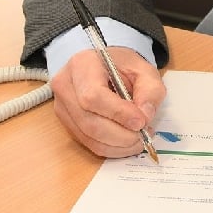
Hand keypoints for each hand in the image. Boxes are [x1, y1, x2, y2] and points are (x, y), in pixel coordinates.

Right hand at [49, 46, 165, 157]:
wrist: (104, 67)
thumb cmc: (122, 66)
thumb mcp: (144, 69)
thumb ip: (150, 90)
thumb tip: (145, 116)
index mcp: (82, 65)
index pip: (94, 95)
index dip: (118, 113)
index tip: (141, 121)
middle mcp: (65, 86)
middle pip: (89, 121)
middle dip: (121, 134)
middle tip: (144, 134)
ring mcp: (62, 107)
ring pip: (88, 136)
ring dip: (118, 145)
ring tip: (140, 138)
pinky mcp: (66, 123)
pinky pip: (88, 143)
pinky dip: (111, 148)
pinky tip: (127, 142)